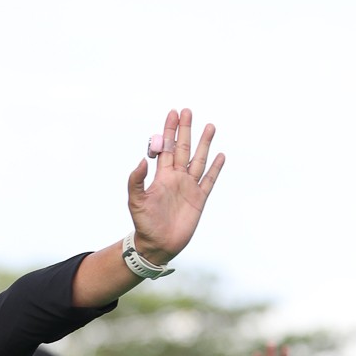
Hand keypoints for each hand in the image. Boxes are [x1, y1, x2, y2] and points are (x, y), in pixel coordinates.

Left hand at [126, 108, 224, 266]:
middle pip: (183, 149)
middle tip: (188, 111)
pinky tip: (220, 155)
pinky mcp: (199, 199)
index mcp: (161, 176)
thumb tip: (142, 160)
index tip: (173, 113)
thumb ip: (136, 181)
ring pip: (198, 160)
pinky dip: (215, 168)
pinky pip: (209, 180)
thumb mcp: (135, 202)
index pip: (166, 148)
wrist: (157, 245)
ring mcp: (189, 187)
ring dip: (204, 144)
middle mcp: (176, 178)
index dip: (169, 131)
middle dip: (185, 130)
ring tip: (210, 126)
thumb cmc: (144, 224)